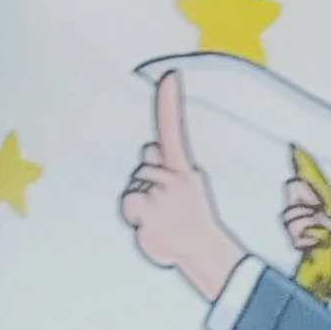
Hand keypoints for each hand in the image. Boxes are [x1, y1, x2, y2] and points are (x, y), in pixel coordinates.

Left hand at [119, 72, 240, 300]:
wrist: (202, 253)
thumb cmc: (190, 222)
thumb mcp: (187, 190)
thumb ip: (167, 168)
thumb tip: (149, 150)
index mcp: (184, 170)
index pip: (174, 129)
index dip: (169, 102)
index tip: (168, 76)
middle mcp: (174, 176)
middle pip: (144, 162)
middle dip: (147, 180)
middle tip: (163, 206)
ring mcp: (161, 191)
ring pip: (134, 183)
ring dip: (139, 201)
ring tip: (158, 218)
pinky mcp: (147, 207)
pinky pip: (129, 201)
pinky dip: (134, 215)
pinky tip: (149, 224)